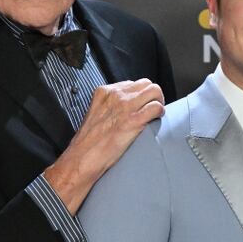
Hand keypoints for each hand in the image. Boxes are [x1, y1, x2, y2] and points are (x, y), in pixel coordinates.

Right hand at [44, 79, 164, 212]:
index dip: (141, 94)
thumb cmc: (90, 141)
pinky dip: (160, 112)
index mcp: (104, 92)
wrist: (82, 158)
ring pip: (154, 91)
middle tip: (152, 108)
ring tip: (156, 113)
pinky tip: (156, 119)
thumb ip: (111, 104)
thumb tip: (130, 103)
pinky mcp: (133, 120)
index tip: (142, 104)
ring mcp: (124, 106)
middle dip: (153, 95)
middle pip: (146, 84)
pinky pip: (156, 107)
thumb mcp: (97, 112)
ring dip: (159, 101)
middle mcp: (115, 95)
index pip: (134, 83)